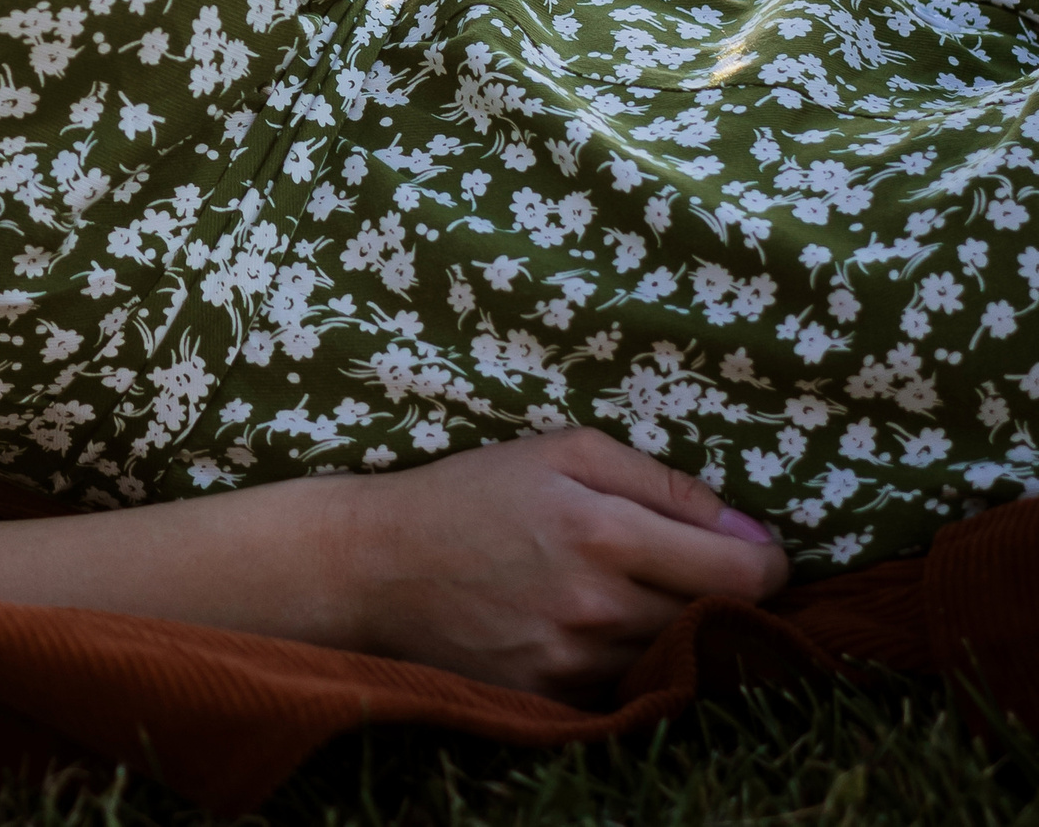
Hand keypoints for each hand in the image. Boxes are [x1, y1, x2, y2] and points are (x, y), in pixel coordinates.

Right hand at [324, 429, 788, 694]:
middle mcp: (595, 606)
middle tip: (691, 562)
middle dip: (720, 591)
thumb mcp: (564, 450)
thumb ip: (663, 482)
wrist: (382, 563)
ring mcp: (574, 662)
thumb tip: (748, 531)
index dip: (768, 563)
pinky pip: (628, 682)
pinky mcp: (555, 699)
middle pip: (714, 617)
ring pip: (673, 652)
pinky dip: (629, 654)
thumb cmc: (475, 490)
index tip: (760, 551)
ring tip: (632, 587)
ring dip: (672, 623)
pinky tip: (597, 622)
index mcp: (602, 532)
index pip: (740, 574)